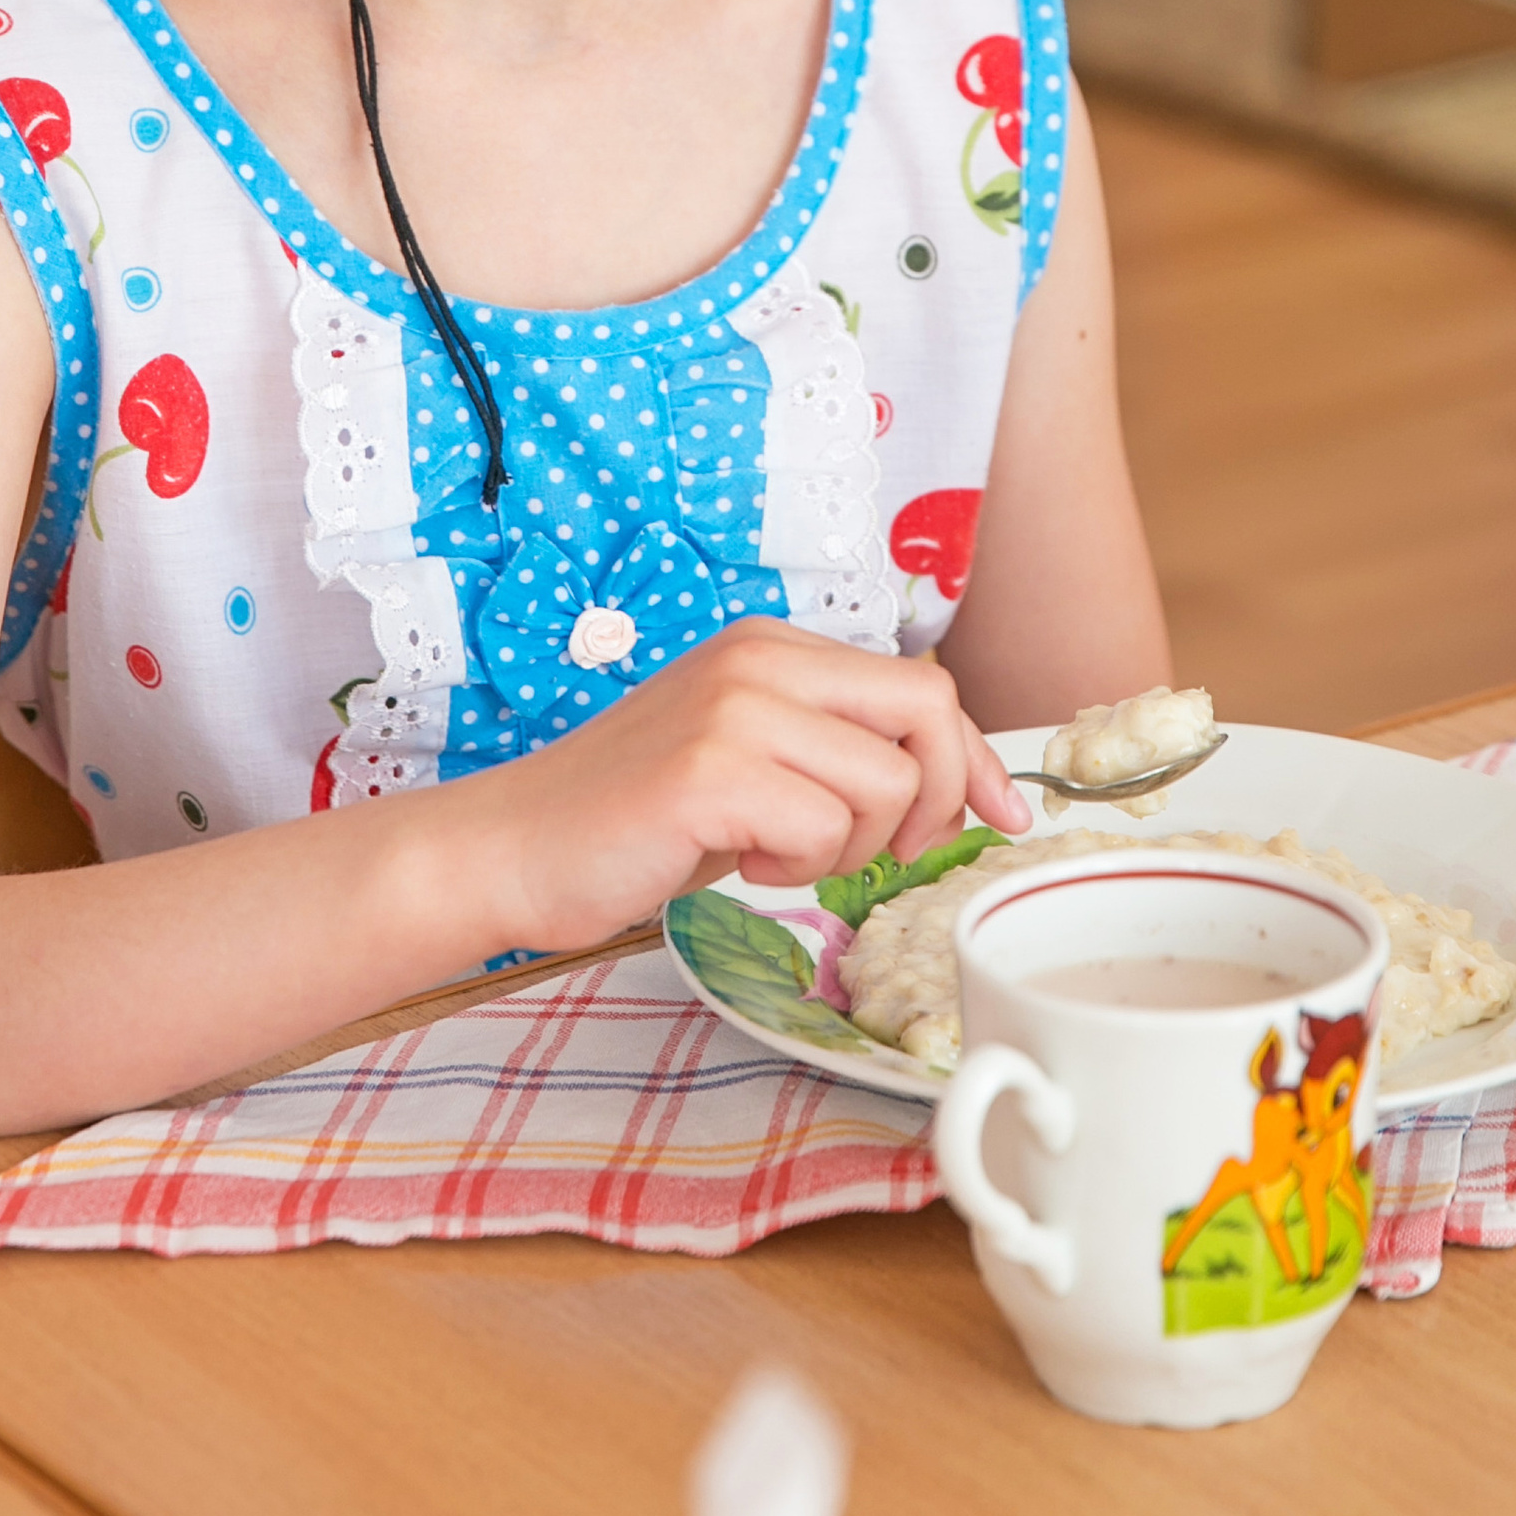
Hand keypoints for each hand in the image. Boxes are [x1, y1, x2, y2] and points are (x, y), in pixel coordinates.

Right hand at [460, 620, 1032, 962]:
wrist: (514, 846)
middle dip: (938, 798)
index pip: (922, 684)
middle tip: (887, 854)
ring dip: (850, 847)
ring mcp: (735, 708)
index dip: (975, 758)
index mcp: (774, 646)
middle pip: (927, 708)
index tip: (1001, 816)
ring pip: (884, 785)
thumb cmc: (633, 817)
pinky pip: (822, 831)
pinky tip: (739, 862)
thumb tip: (951, 788)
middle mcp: (760, 659)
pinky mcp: (710, 770)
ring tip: (776, 854)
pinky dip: (795, 869)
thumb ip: (832, 751)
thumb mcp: (748, 759)